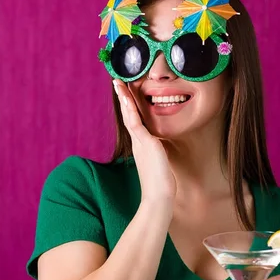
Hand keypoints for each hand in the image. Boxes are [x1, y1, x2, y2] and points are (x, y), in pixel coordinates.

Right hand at [113, 80, 175, 202]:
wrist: (158, 196)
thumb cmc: (161, 184)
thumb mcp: (160, 163)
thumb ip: (159, 154)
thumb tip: (161, 150)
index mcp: (141, 146)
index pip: (134, 121)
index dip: (130, 107)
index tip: (126, 94)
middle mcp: (138, 142)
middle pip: (128, 115)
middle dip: (123, 98)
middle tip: (117, 82)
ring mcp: (140, 142)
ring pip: (129, 115)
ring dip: (124, 98)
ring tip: (118, 83)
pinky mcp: (145, 143)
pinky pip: (135, 123)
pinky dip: (130, 109)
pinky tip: (126, 98)